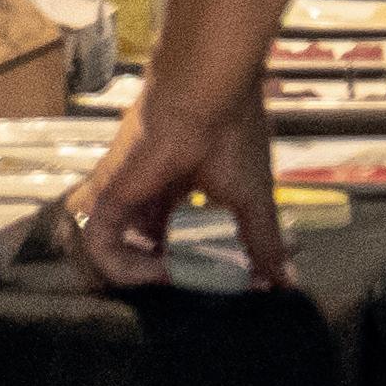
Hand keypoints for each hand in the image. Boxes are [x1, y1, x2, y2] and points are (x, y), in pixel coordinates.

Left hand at [65, 74, 285, 294]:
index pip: (174, 231)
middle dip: (165, 270)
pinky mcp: (105, 200)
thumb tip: (285, 280)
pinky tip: (159, 273)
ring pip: (117, 250)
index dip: (189, 258)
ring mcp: (123, 196)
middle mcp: (147, 191)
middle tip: (189, 285)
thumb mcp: (254, 200)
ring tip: (174, 281)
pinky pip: (100, 248)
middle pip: (145, 243)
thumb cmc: (232, 137)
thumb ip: (264, 242)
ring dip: (143, 274)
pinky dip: (123, 269)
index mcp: (181, 185)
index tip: (212, 276)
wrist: (205, 100)